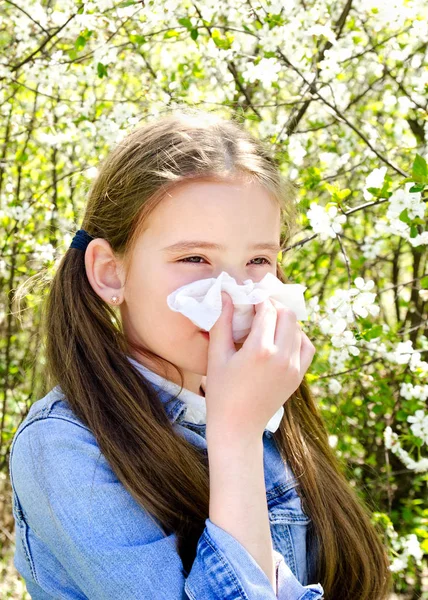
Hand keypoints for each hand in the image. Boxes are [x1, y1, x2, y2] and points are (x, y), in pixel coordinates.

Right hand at [204, 292, 315, 438]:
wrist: (238, 427)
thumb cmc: (221, 392)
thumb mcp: (217, 356)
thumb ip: (222, 323)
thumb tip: (225, 295)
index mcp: (260, 350)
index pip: (267, 310)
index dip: (258, 299)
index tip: (249, 297)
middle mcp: (282, 357)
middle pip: (288, 315)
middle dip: (274, 306)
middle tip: (259, 307)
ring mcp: (294, 368)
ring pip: (298, 329)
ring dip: (285, 320)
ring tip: (268, 322)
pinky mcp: (298, 376)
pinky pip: (307, 347)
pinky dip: (297, 337)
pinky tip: (281, 337)